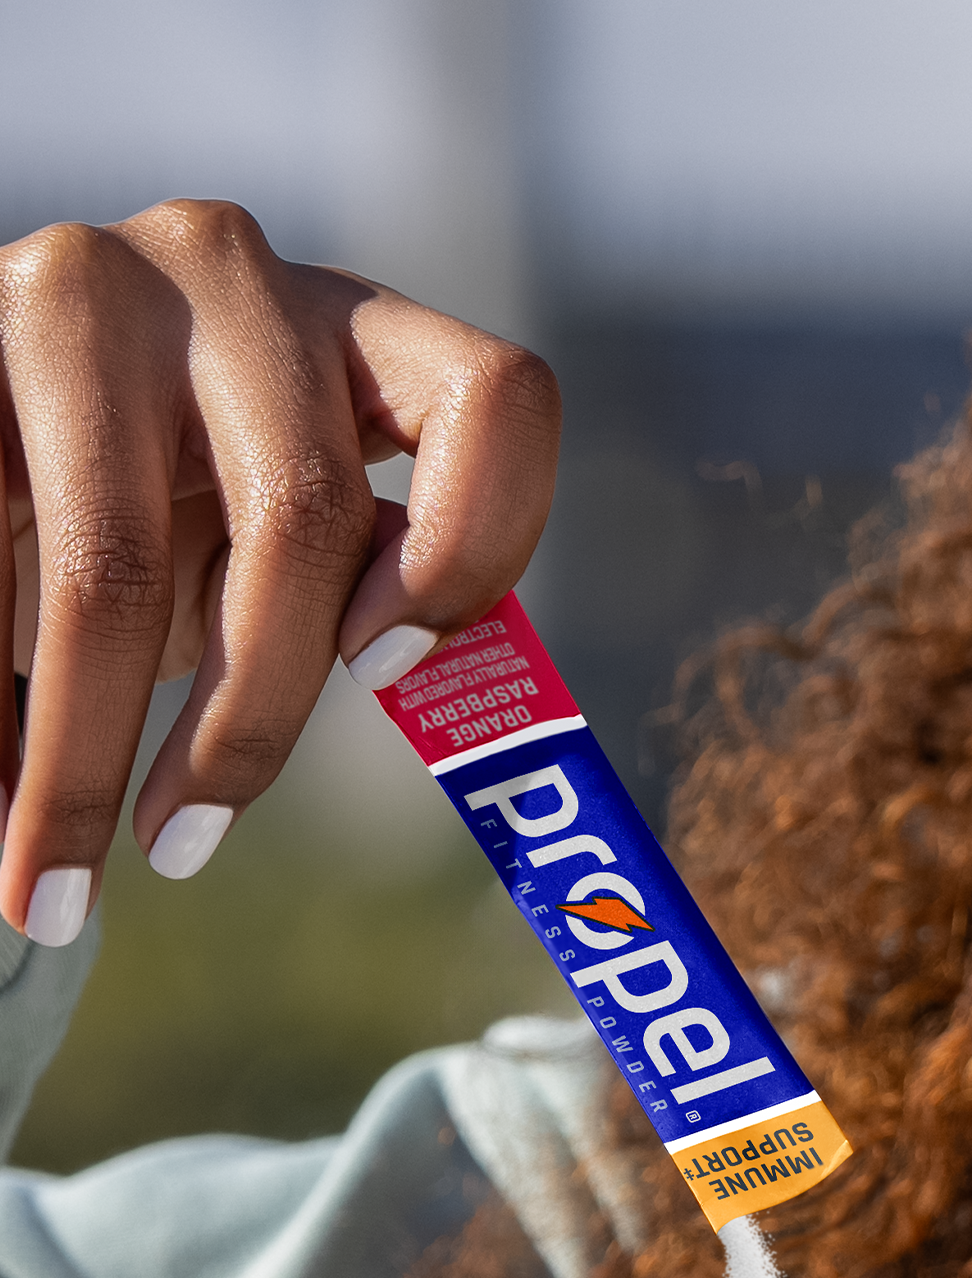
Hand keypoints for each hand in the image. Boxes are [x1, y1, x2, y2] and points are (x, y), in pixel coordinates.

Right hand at [0, 199, 559, 940]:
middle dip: (247, 726)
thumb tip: (492, 769)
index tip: (384, 680)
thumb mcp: (269, 547)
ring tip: (59, 888)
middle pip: (301, 516)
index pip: (493, 401)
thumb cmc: (161, 510)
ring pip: (114, 566)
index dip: (471, 551)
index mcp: (355, 330)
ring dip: (82, 760)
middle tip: (183, 852)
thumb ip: (361, 607)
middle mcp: (231, 274)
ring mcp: (84, 291)